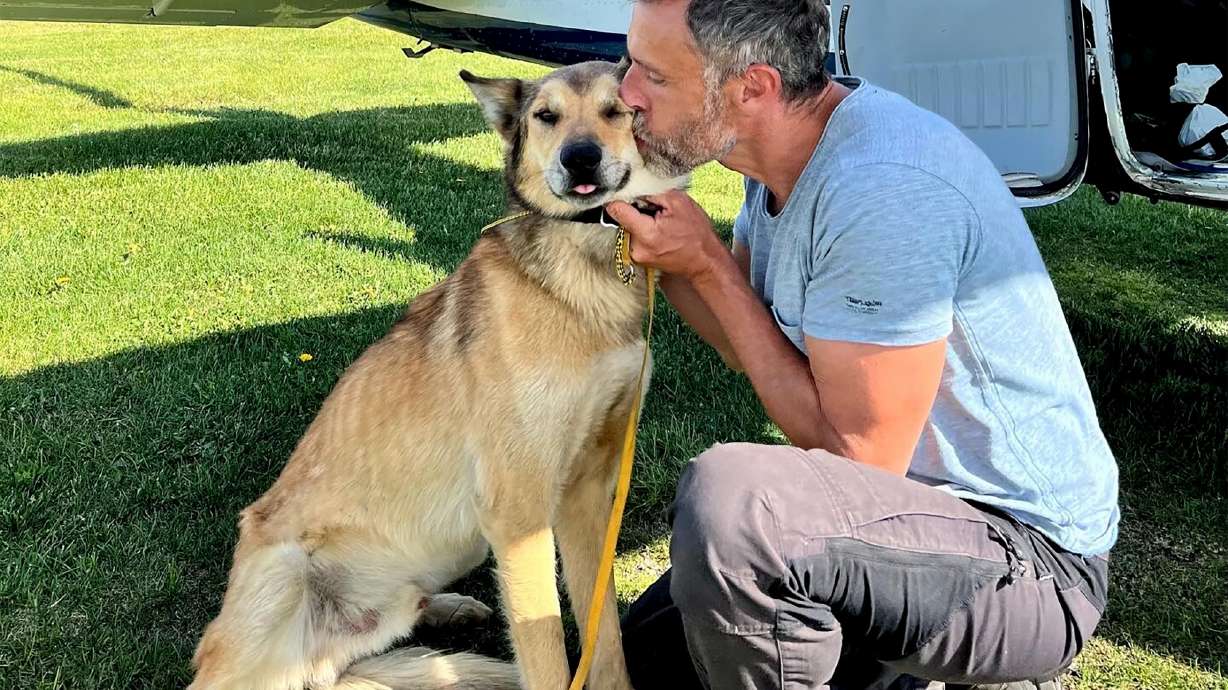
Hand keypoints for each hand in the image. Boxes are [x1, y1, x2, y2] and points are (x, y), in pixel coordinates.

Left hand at [604, 190, 732, 283]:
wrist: (704, 260)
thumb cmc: (696, 232)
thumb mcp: (678, 202)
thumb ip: (651, 193)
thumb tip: (631, 188)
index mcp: (646, 233)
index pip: (616, 210)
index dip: (619, 197)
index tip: (626, 192)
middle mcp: (636, 248)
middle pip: (621, 219)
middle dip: (634, 210)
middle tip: (654, 210)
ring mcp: (636, 256)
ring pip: (627, 228)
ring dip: (639, 221)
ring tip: (659, 223)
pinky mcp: (638, 259)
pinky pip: (632, 238)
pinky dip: (642, 231)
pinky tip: (658, 232)